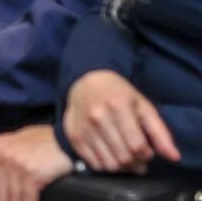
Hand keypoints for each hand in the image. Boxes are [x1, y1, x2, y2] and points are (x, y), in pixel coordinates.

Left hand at [0, 125, 73, 200]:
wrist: (66, 140)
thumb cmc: (45, 139)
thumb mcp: (17, 136)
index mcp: (0, 149)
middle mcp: (6, 157)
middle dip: (5, 200)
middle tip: (11, 200)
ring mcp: (18, 166)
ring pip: (13, 195)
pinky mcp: (32, 174)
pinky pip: (27, 196)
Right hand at [64, 70, 178, 172]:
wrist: (86, 82)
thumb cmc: (118, 94)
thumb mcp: (143, 106)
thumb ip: (160, 132)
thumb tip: (173, 156)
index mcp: (118, 106)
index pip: (138, 147)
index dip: (147, 154)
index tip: (146, 149)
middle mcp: (97, 117)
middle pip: (124, 158)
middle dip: (135, 162)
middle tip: (136, 154)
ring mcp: (83, 128)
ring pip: (109, 165)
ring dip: (121, 166)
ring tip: (123, 155)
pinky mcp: (74, 136)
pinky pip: (94, 164)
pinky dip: (105, 164)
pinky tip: (109, 153)